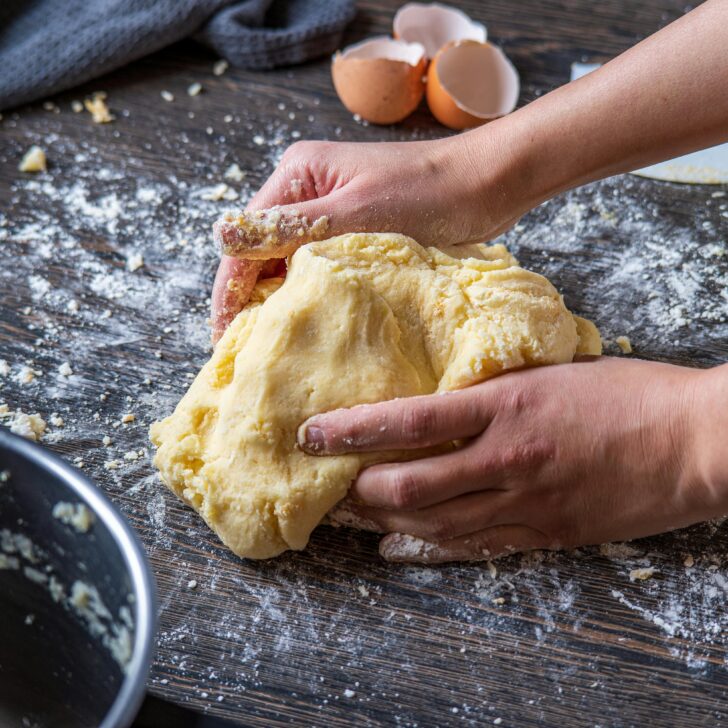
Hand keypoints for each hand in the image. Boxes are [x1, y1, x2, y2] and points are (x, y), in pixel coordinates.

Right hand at [211, 134, 520, 341]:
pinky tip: (311, 324)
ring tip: (273, 348)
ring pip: (289, 264)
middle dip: (251, 300)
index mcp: (297, 176)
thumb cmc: (428, 193)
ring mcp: (330, 211)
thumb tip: (221, 235)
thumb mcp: (355, 213)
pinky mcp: (354, 231)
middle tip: (246, 352)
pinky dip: (312, 295)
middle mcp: (306, 190)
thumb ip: (290, 227)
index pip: (246, 241)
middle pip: (262, 253)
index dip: (230, 291)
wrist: (487, 184)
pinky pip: (319, 267)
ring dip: (281, 301)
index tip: (224, 338)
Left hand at [298, 358, 727, 562]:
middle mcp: (507, 458)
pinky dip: (429, 548)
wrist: (694, 442)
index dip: (352, 429)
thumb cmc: (628, 395)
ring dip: (384, 522)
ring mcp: (526, 502)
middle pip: (409, 485)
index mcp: (507, 405)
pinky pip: (474, 547)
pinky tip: (398, 546)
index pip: (410, 420)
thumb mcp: (550, 374)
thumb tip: (444, 399)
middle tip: (328, 485)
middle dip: (359, 490)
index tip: (313, 434)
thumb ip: (494, 391)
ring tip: (350, 517)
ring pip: (433, 524)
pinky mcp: (546, 534)